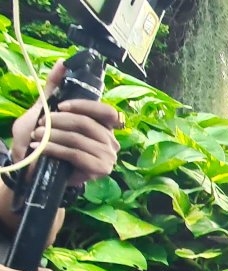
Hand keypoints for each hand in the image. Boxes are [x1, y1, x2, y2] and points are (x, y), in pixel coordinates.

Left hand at [10, 60, 123, 187]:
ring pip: (79, 139)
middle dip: (59, 122)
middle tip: (39, 125)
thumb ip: (55, 88)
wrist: (36, 169)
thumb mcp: (47, 111)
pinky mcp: (100, 169)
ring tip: (35, 137)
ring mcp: (108, 156)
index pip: (107, 111)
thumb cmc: (44, 140)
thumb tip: (63, 63)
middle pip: (88, 124)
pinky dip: (55, 150)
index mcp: (105, 126)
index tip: (60, 107)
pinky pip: (76, 154)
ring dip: (52, 137)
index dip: (84, 106)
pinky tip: (41, 149)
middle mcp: (111, 140)